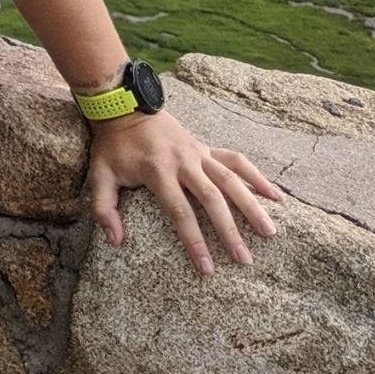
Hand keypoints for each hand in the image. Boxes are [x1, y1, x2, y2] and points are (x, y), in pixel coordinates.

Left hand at [86, 111, 281, 273]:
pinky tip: (275, 196)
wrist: (124, 106)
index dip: (194, 241)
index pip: (180, 212)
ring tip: (269, 233)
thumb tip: (115, 240)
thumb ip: (103, 208)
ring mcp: (199, 153)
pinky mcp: (207, 148)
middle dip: (229, 232)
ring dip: (252, 206)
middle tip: (244, 259)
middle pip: (212, 199)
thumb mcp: (98, 174)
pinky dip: (257, 176)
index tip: (207, 267)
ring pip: (231, 180)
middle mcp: (184, 162)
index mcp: (158, 172)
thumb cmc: (112, 146)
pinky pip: (237, 161)